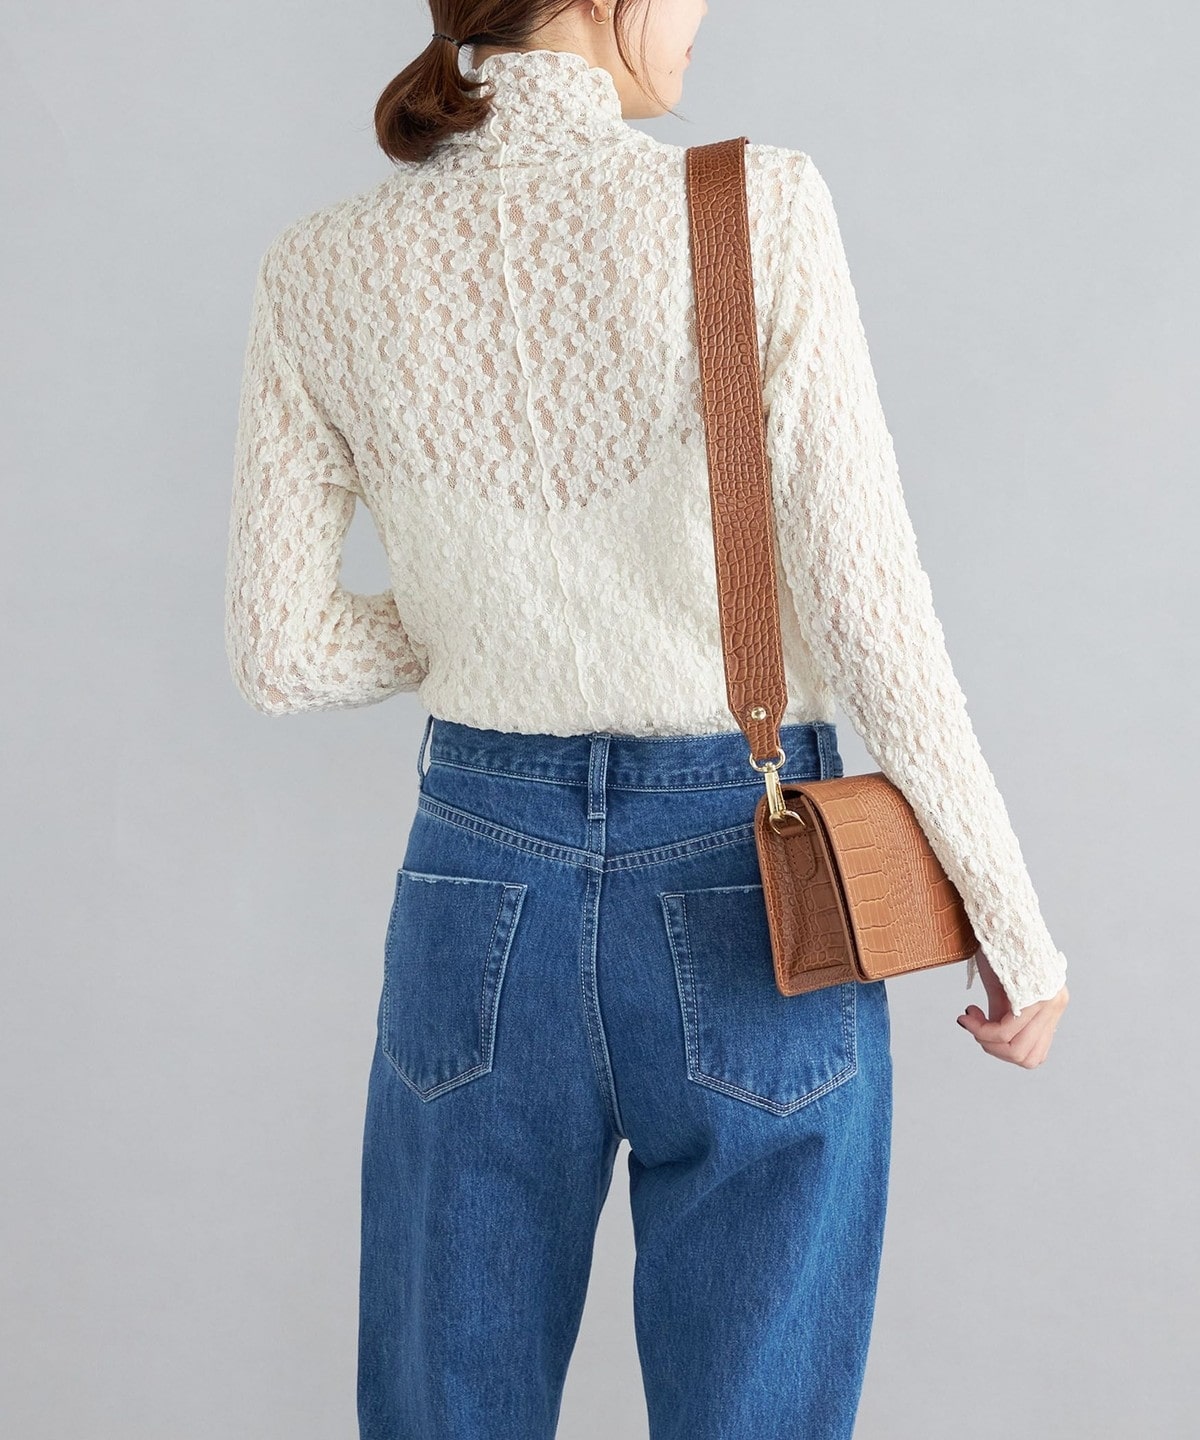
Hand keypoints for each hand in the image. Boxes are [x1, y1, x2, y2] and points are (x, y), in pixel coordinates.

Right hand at [956, 949, 1068, 1067]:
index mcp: (1050, 1005)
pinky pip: (1007, 1031)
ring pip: (1018, 1052)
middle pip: (1026, 1059)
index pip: (1034, 1054)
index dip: (1001, 1050)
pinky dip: (983, 1030)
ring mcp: (1050, 1001)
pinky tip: (969, 1012)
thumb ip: (1005, 1014)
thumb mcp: (1002, 987)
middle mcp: (1056, 1005)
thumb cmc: (998, 946)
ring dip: (987, 1041)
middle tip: (973, 1024)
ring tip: (970, 1018)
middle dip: (992, 1048)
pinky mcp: (1038, 995)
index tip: (978, 1024)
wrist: (998, 914)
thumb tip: (992, 1039)